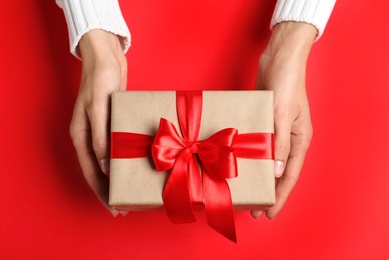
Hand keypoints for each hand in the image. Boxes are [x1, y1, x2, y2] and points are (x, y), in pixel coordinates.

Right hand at [69, 30, 127, 216]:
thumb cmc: (102, 78)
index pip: (91, 172)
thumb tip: (104, 166)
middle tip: (124, 207)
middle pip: (99, 171)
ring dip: (117, 177)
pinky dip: (123, 160)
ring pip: (108, 162)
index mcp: (81, 135)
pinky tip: (134, 165)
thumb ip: (100, 136)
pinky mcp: (113, 123)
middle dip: (110, 190)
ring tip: (130, 191)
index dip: (102, 191)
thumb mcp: (99, 107)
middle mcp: (89, 136)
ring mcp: (101, 130)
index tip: (114, 208)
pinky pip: (116, 148)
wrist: (107, 57)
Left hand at [252, 22, 315, 218]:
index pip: (290, 176)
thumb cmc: (285, 82)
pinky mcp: (264, 123)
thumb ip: (280, 143)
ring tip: (248, 192)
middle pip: (280, 173)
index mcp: (300, 139)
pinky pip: (258, 146)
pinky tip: (240, 166)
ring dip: (259, 177)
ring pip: (269, 162)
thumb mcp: (282, 113)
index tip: (269, 213)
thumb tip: (278, 172)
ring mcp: (277, 131)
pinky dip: (251, 158)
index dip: (280, 197)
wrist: (279, 58)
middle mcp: (290, 139)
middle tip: (255, 211)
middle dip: (269, 193)